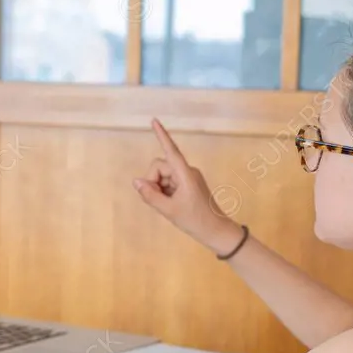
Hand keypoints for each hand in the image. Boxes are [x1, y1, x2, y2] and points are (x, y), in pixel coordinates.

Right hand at [133, 118, 242, 251]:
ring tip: (167, 206)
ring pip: (162, 176)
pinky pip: (168, 183)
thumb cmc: (195, 220)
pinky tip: (170, 205)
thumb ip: (150, 195)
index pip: (170, 151)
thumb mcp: (168, 210)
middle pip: (159, 166)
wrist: (216, 231)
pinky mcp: (187, 185)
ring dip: (158, 189)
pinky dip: (164, 192)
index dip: (161, 135)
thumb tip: (136, 181)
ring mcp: (187, 178)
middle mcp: (186, 171)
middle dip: (152, 181)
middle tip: (157, 201)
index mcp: (185, 174)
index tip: (154, 120)